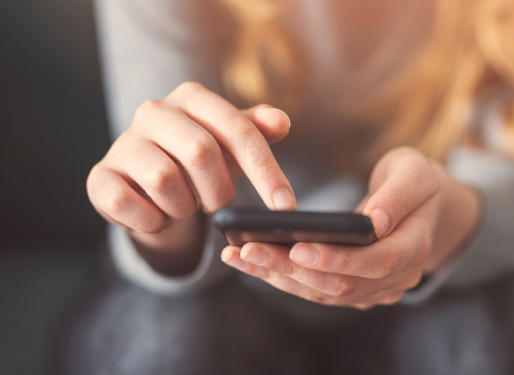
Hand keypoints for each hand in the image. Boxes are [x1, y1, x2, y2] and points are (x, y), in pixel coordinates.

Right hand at [87, 82, 295, 272]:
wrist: (148, 184)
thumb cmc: (199, 159)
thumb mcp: (233, 144)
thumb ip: (258, 131)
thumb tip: (281, 121)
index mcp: (192, 97)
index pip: (238, 131)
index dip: (266, 171)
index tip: (286, 207)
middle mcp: (154, 111)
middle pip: (201, 153)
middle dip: (219, 191)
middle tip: (217, 203)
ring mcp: (122, 143)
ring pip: (164, 180)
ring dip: (185, 207)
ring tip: (184, 205)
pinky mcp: (99, 177)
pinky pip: (128, 205)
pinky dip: (153, 221)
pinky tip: (158, 217)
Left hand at [221, 147, 480, 308]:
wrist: (419, 204)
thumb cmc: (415, 181)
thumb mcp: (414, 174)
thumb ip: (397, 196)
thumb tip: (373, 221)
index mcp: (414, 249)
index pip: (376, 263)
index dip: (337, 259)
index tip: (298, 248)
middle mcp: (395, 279)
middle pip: (341, 284)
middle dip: (292, 269)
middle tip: (251, 251)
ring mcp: (372, 289)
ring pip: (323, 292)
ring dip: (280, 277)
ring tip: (240, 256)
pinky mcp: (352, 289)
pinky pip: (315, 289)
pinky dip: (282, 277)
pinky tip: (250, 262)